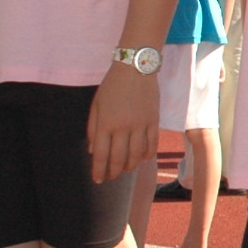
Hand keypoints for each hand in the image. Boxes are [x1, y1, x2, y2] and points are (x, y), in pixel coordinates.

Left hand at [88, 62, 160, 183]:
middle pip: (119, 158)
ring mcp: (140, 124)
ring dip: (130, 165)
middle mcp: (123, 127)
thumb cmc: (112, 85)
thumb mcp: (96, 105)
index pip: (101, 154)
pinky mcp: (153, 120)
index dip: (99, 170)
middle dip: (114, 172)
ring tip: (126, 169)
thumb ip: (93, 128)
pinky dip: (148, 154)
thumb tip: (93, 150)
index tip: (97, 180)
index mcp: (106, 123)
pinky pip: (152, 143)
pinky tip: (143, 159)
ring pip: (136, 154)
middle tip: (111, 177)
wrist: (136, 68)